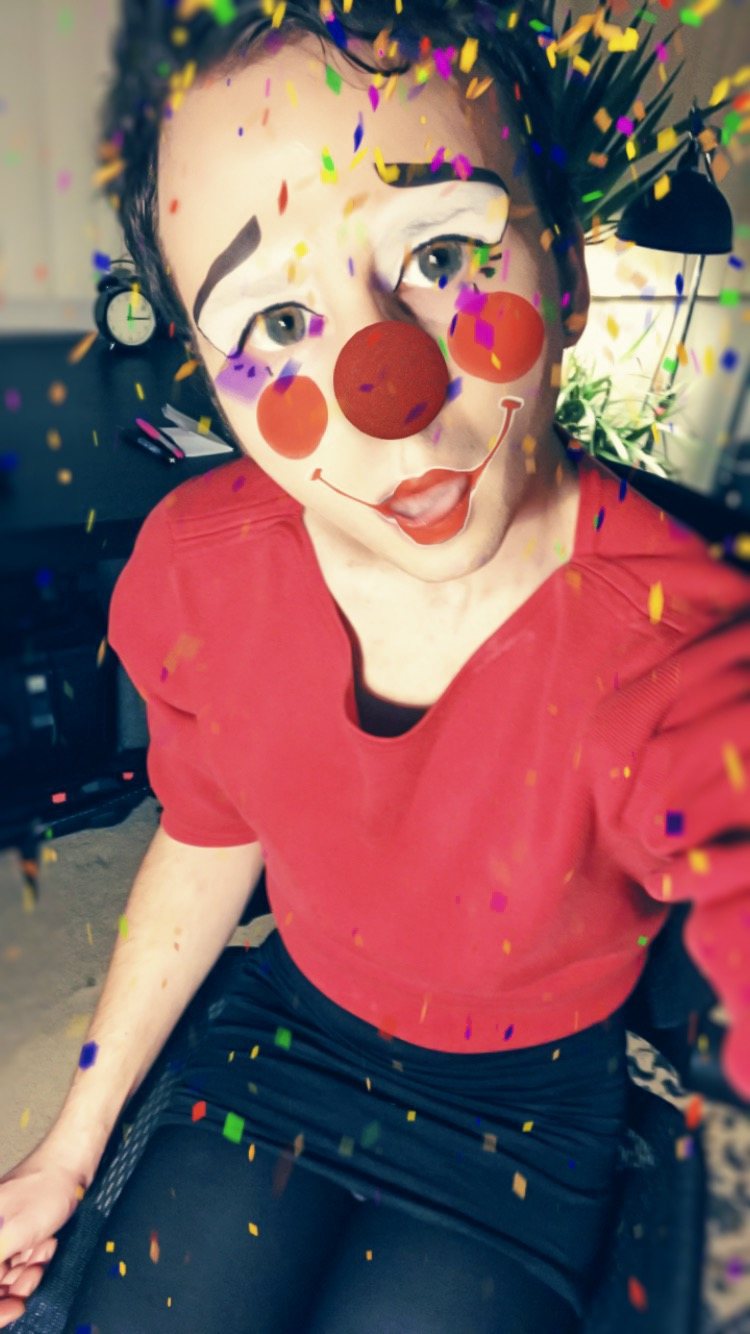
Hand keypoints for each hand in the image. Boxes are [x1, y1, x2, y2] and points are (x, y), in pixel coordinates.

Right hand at [0, 1146, 85, 1327]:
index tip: (17, 1301)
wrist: (73, 1164)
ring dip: (27, 1269)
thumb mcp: (11, 1232)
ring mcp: (1, 1232)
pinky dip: (34, 1258)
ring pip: (7, 1271)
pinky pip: (19, 1259)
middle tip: (35, 1268)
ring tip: (44, 1248)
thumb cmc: (45, 1190)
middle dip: (14, 1280)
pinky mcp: (17, 1232)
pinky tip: (47, 1243)